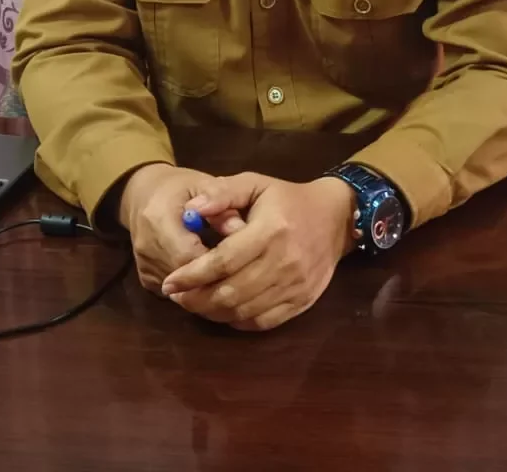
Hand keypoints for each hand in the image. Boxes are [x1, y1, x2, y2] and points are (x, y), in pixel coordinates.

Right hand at [118, 163, 244, 292]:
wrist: (144, 195)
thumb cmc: (180, 187)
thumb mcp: (203, 184)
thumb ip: (222, 203)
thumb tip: (241, 229)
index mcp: (158, 219)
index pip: (188, 254)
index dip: (217, 262)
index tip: (242, 258)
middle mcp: (145, 247)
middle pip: (184, 278)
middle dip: (214, 277)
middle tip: (241, 270)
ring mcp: (144, 266)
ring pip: (181, 290)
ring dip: (206, 285)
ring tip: (229, 271)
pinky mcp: (146, 279)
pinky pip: (175, 292)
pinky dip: (195, 287)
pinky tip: (209, 273)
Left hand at [161, 173, 356, 331]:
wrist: (336, 217)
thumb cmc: (289, 199)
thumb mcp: (256, 184)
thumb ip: (222, 193)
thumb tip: (191, 209)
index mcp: (270, 231)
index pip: (223, 261)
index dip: (192, 275)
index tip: (169, 282)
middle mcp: (284, 262)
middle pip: (230, 292)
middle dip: (196, 298)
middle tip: (176, 296)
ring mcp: (295, 286)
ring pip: (244, 311)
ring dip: (212, 312)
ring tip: (193, 303)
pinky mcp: (302, 302)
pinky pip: (263, 322)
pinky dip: (237, 321)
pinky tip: (222, 311)